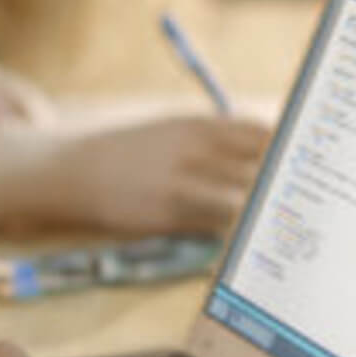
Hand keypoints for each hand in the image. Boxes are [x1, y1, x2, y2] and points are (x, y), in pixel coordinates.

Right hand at [37, 116, 270, 233]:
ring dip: (248, 213)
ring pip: (240, 203)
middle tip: (266, 201)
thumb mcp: (173, 131)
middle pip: (259, 171)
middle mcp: (194, 152)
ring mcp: (180, 185)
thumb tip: (266, 157)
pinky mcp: (167, 216)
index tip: (279, 169)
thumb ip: (217, 140)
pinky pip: (213, 227)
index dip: (278, 155)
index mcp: (198, 126)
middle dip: (267, 188)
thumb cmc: (131, 152)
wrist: (77, 172)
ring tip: (243, 220)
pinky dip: (223, 230)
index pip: (264, 136)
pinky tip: (216, 230)